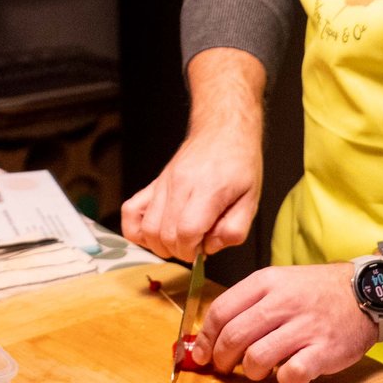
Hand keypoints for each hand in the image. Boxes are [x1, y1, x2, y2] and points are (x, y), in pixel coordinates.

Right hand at [122, 48, 264, 260]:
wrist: (223, 131)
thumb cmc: (239, 163)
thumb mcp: (251, 199)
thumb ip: (234, 229)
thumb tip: (211, 247)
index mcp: (208, 190)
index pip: (186, 232)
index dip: (192, 251)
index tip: (202, 250)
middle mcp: (180, 186)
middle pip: (164, 234)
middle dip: (180, 251)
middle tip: (196, 245)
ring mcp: (163, 184)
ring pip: (146, 228)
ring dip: (160, 245)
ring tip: (179, 240)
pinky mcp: (154, 183)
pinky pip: (130, 211)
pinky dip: (137, 229)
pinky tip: (155, 233)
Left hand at [192, 263, 376, 382]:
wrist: (368, 291)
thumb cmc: (317, 292)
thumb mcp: (280, 282)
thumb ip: (249, 303)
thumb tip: (212, 334)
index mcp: (267, 282)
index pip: (221, 311)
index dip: (205, 338)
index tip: (202, 354)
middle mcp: (283, 302)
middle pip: (234, 337)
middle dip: (222, 360)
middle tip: (226, 368)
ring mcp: (305, 327)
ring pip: (256, 359)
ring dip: (252, 372)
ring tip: (260, 370)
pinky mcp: (324, 350)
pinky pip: (291, 376)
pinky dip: (284, 382)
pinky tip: (289, 374)